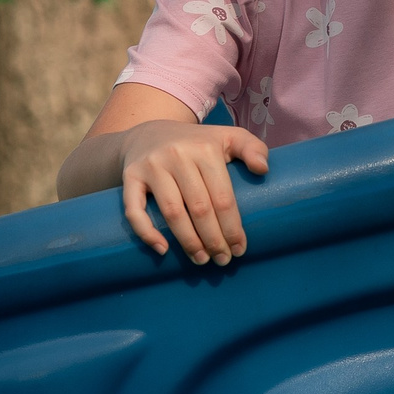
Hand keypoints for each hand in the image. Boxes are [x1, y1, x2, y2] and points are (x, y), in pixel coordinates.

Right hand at [116, 119, 266, 263]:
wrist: (148, 133)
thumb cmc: (197, 143)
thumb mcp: (228, 137)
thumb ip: (252, 148)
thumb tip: (263, 170)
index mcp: (205, 149)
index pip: (222, 197)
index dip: (232, 228)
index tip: (239, 249)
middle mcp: (177, 155)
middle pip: (200, 208)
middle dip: (214, 240)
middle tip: (223, 260)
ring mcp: (151, 166)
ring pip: (172, 212)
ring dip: (188, 242)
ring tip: (201, 260)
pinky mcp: (130, 176)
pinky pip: (134, 210)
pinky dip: (146, 232)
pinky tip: (163, 250)